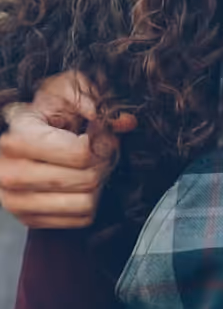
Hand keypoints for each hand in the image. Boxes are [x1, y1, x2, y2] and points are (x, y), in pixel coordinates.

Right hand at [0, 72, 135, 227]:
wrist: (18, 134)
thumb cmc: (46, 109)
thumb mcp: (66, 90)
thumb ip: (94, 99)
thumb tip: (126, 122)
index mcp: (17, 140)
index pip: (80, 153)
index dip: (102, 141)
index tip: (100, 132)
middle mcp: (10, 175)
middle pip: (87, 179)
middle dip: (104, 161)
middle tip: (103, 148)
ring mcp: (16, 202)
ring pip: (86, 202)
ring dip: (99, 182)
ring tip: (93, 164)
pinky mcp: (29, 219)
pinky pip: (80, 219)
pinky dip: (90, 200)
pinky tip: (82, 181)